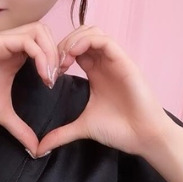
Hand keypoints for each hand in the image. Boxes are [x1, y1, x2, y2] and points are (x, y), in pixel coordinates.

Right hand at [0, 22, 59, 150]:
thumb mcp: (2, 114)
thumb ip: (21, 128)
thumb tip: (36, 150)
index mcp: (13, 55)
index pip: (43, 43)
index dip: (55, 59)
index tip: (54, 83)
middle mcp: (9, 44)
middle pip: (45, 32)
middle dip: (57, 52)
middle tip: (56, 77)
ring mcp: (2, 41)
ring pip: (39, 31)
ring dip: (50, 52)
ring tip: (49, 76)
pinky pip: (26, 40)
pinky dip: (40, 55)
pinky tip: (41, 75)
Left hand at [35, 25, 168, 156]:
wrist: (144, 137)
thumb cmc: (120, 129)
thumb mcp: (83, 128)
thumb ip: (61, 134)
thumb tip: (39, 150)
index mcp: (96, 72)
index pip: (75, 49)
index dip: (57, 55)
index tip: (48, 73)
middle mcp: (105, 63)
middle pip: (81, 35)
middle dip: (62, 44)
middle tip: (53, 65)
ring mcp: (115, 60)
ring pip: (91, 32)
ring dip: (72, 40)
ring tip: (62, 60)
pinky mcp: (124, 61)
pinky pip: (104, 40)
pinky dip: (85, 42)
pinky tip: (73, 56)